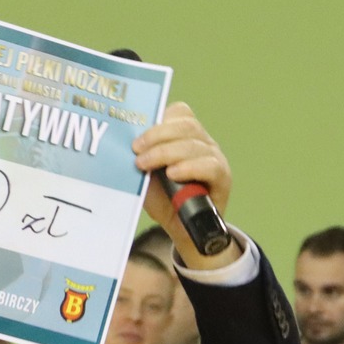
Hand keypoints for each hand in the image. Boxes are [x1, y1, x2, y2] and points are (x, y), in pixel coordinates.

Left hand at [132, 103, 235, 269]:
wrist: (181, 230)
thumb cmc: (163, 199)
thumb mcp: (146, 175)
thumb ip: (140, 157)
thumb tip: (120, 144)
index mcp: (185, 136)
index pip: (179, 113)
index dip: (159, 120)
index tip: (137, 139)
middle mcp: (203, 143)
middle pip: (186, 125)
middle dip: (157, 136)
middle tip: (136, 151)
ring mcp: (214, 158)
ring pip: (195, 144)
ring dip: (166, 152)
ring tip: (146, 164)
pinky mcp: (223, 178)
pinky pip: (210, 166)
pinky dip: (189, 167)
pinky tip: (173, 173)